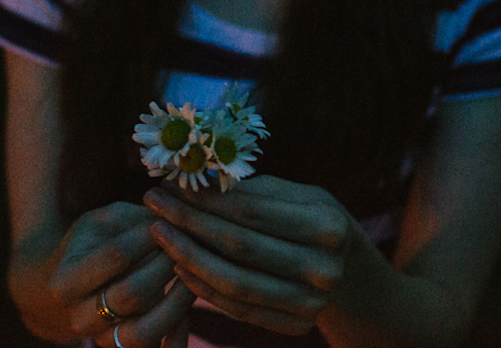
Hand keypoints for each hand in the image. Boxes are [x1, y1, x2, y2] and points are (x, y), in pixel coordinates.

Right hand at [14, 201, 195, 346]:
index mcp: (66, 280)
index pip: (116, 255)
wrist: (74, 285)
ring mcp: (101, 340)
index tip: (168, 220)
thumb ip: (137, 219)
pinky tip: (189, 310)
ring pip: (146, 332)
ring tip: (192, 273)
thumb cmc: (95, 242)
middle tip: (184, 245)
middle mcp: (79, 317)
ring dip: (177, 301)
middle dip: (165, 265)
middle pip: (132, 294)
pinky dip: (178, 336)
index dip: (148, 236)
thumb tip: (175, 216)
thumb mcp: (106, 220)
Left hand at [143, 176, 350, 335]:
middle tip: (153, 202)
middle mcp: (324, 269)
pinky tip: (177, 263)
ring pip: (234, 281)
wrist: (348, 270)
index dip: (205, 198)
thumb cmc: (310, 218)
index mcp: (329, 226)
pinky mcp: (295, 326)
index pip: (252, 211)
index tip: (169, 183)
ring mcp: (311, 303)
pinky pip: (237, 308)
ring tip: (158, 231)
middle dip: (189, 221)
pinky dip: (202, 286)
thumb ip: (251, 189)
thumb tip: (192, 175)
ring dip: (187, 255)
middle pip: (239, 246)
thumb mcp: (296, 194)